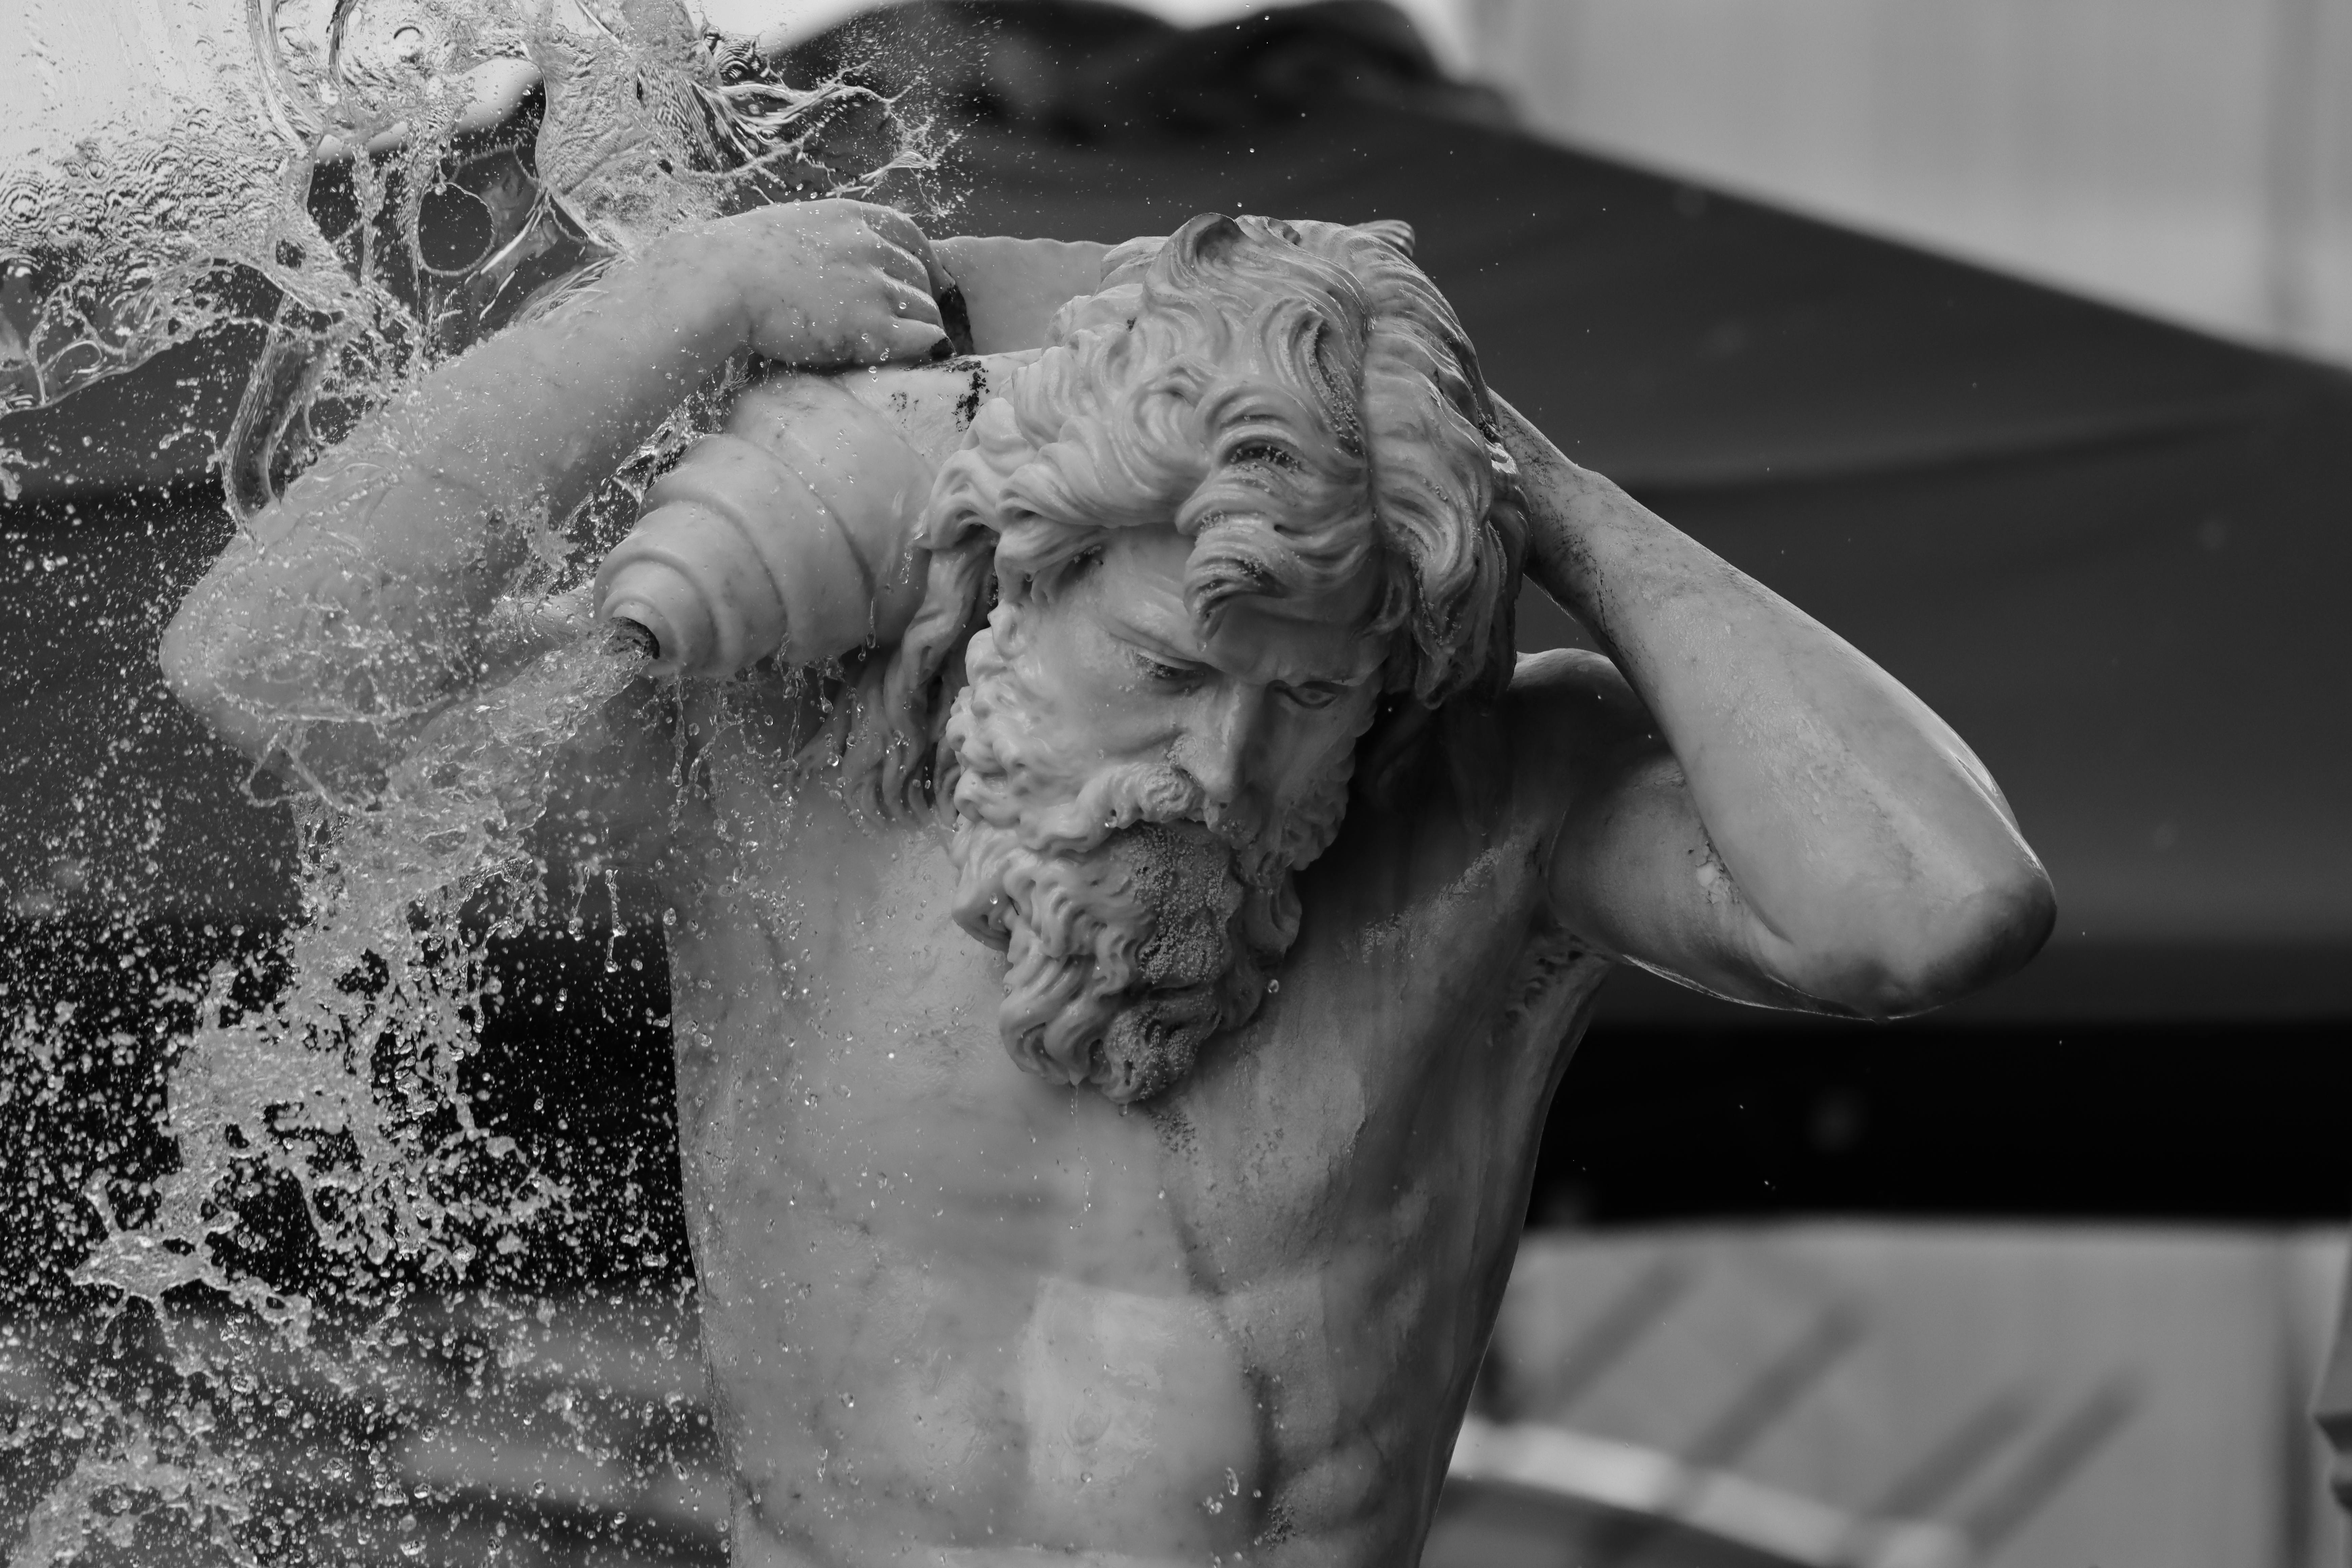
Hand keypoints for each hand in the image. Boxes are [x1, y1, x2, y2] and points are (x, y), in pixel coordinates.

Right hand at [695, 199, 953, 367]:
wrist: (720, 281)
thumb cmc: (737, 259)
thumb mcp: (789, 227)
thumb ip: (822, 239)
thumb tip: (828, 259)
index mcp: (851, 217)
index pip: (910, 234)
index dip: (925, 260)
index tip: (928, 281)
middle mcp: (870, 246)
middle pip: (920, 274)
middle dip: (920, 298)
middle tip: (910, 324)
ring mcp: (874, 286)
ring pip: (926, 307)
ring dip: (922, 325)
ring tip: (908, 346)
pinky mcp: (872, 326)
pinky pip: (923, 336)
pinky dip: (926, 347)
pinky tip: (918, 357)